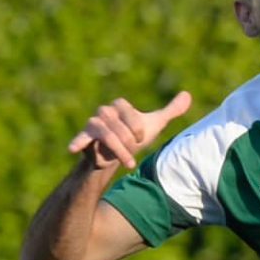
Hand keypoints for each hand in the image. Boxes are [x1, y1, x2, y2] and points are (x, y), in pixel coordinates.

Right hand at [67, 90, 191, 169]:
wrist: (116, 157)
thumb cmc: (134, 138)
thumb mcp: (154, 124)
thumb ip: (170, 110)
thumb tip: (188, 94)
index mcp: (119, 106)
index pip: (128, 111)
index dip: (136, 126)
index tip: (142, 139)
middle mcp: (105, 112)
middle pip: (117, 124)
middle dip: (128, 141)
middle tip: (134, 152)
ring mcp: (93, 124)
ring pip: (106, 134)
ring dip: (119, 150)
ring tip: (129, 164)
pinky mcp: (85, 138)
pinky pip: (81, 138)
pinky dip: (77, 142)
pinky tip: (72, 149)